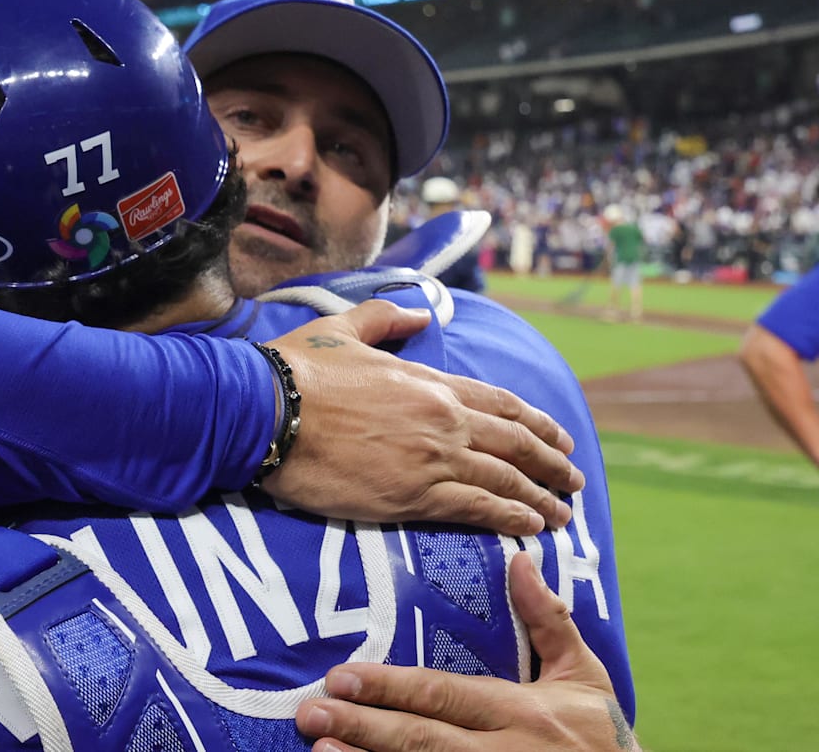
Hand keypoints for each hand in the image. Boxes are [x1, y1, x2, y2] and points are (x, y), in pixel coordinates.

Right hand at [261, 301, 581, 534]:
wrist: (268, 411)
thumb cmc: (298, 370)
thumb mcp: (344, 327)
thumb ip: (387, 318)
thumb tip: (420, 312)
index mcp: (430, 381)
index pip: (501, 404)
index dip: (537, 423)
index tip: (559, 438)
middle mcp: (443, 419)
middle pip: (516, 444)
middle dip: (552, 463)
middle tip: (574, 480)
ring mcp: (432, 459)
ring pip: (505, 480)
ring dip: (541, 498)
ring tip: (562, 514)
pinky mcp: (412, 496)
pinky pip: (477, 509)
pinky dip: (510, 518)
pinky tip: (530, 528)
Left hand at [294, 553, 637, 751]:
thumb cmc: (598, 735)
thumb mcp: (583, 676)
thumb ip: (547, 621)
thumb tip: (521, 559)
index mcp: (522, 712)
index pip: (445, 696)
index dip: (392, 687)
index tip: (342, 676)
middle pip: (423, 739)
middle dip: (363, 724)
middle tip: (311, 711)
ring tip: (321, 747)